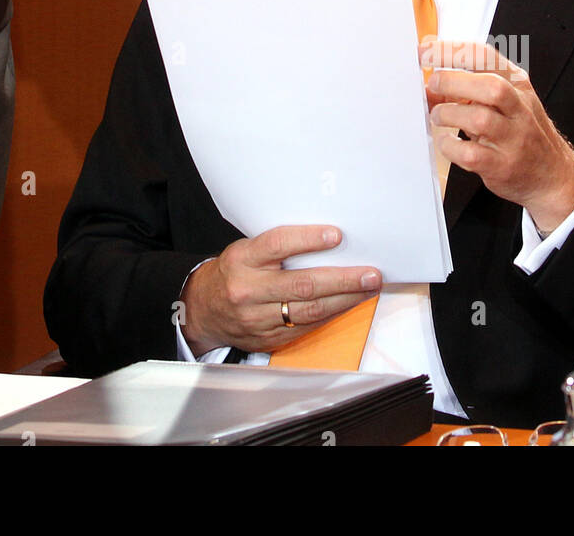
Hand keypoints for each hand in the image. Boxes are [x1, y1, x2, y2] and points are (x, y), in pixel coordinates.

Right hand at [179, 224, 380, 354]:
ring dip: (345, 299)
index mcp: (243, 259)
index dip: (308, 240)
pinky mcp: (269, 338)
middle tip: (370, 273)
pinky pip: (306, 326)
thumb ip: (277, 247)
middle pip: (302, 284)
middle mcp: (249, 289)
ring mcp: (259, 318)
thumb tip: (325, 239)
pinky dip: (331, 315)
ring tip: (368, 288)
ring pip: (309, 310)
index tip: (336, 235)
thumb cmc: (233, 272)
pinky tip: (347, 304)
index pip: (277, 245)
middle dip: (342, 279)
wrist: (203, 309)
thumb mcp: (246, 250)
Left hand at [421, 38, 573, 232]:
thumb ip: (471, 89)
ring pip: (480, 119)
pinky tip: (447, 141)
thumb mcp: (507, 101)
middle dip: (453, 81)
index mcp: (518, 84)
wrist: (554, 175)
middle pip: (491, 86)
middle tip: (433, 85)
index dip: (451, 50)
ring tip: (438, 115)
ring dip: (448, 113)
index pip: (485, 56)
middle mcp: (519, 109)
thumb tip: (430, 86)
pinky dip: (450, 145)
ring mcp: (513, 139)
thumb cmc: (523, 132)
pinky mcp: (502, 166)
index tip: (425, 51)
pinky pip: (470, 154)